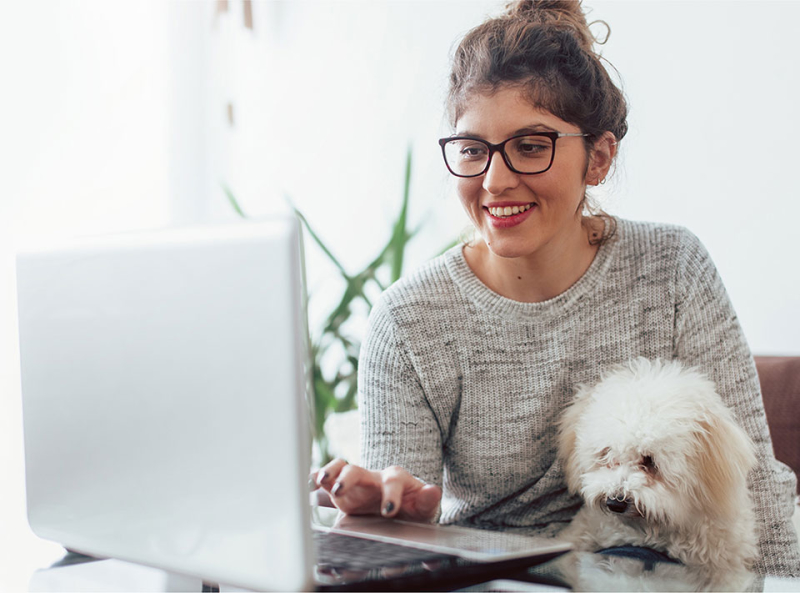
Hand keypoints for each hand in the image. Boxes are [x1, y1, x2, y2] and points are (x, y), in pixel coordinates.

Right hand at [310, 458, 441, 521]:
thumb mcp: (423, 508)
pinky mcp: (341, 491)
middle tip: (341, 491)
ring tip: (320, 480)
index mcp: (395, 479)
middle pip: (358, 470)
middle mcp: (373, 477)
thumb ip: (427, 501)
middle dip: (348, 478)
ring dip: (329, 473)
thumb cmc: (411, 508)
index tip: (389, 512)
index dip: (391, 495)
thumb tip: (433, 491)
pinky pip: (328, 480)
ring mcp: (355, 482)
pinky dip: (317, 477)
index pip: (393, 481)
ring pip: (339, 469)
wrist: (398, 512)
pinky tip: (309, 481)